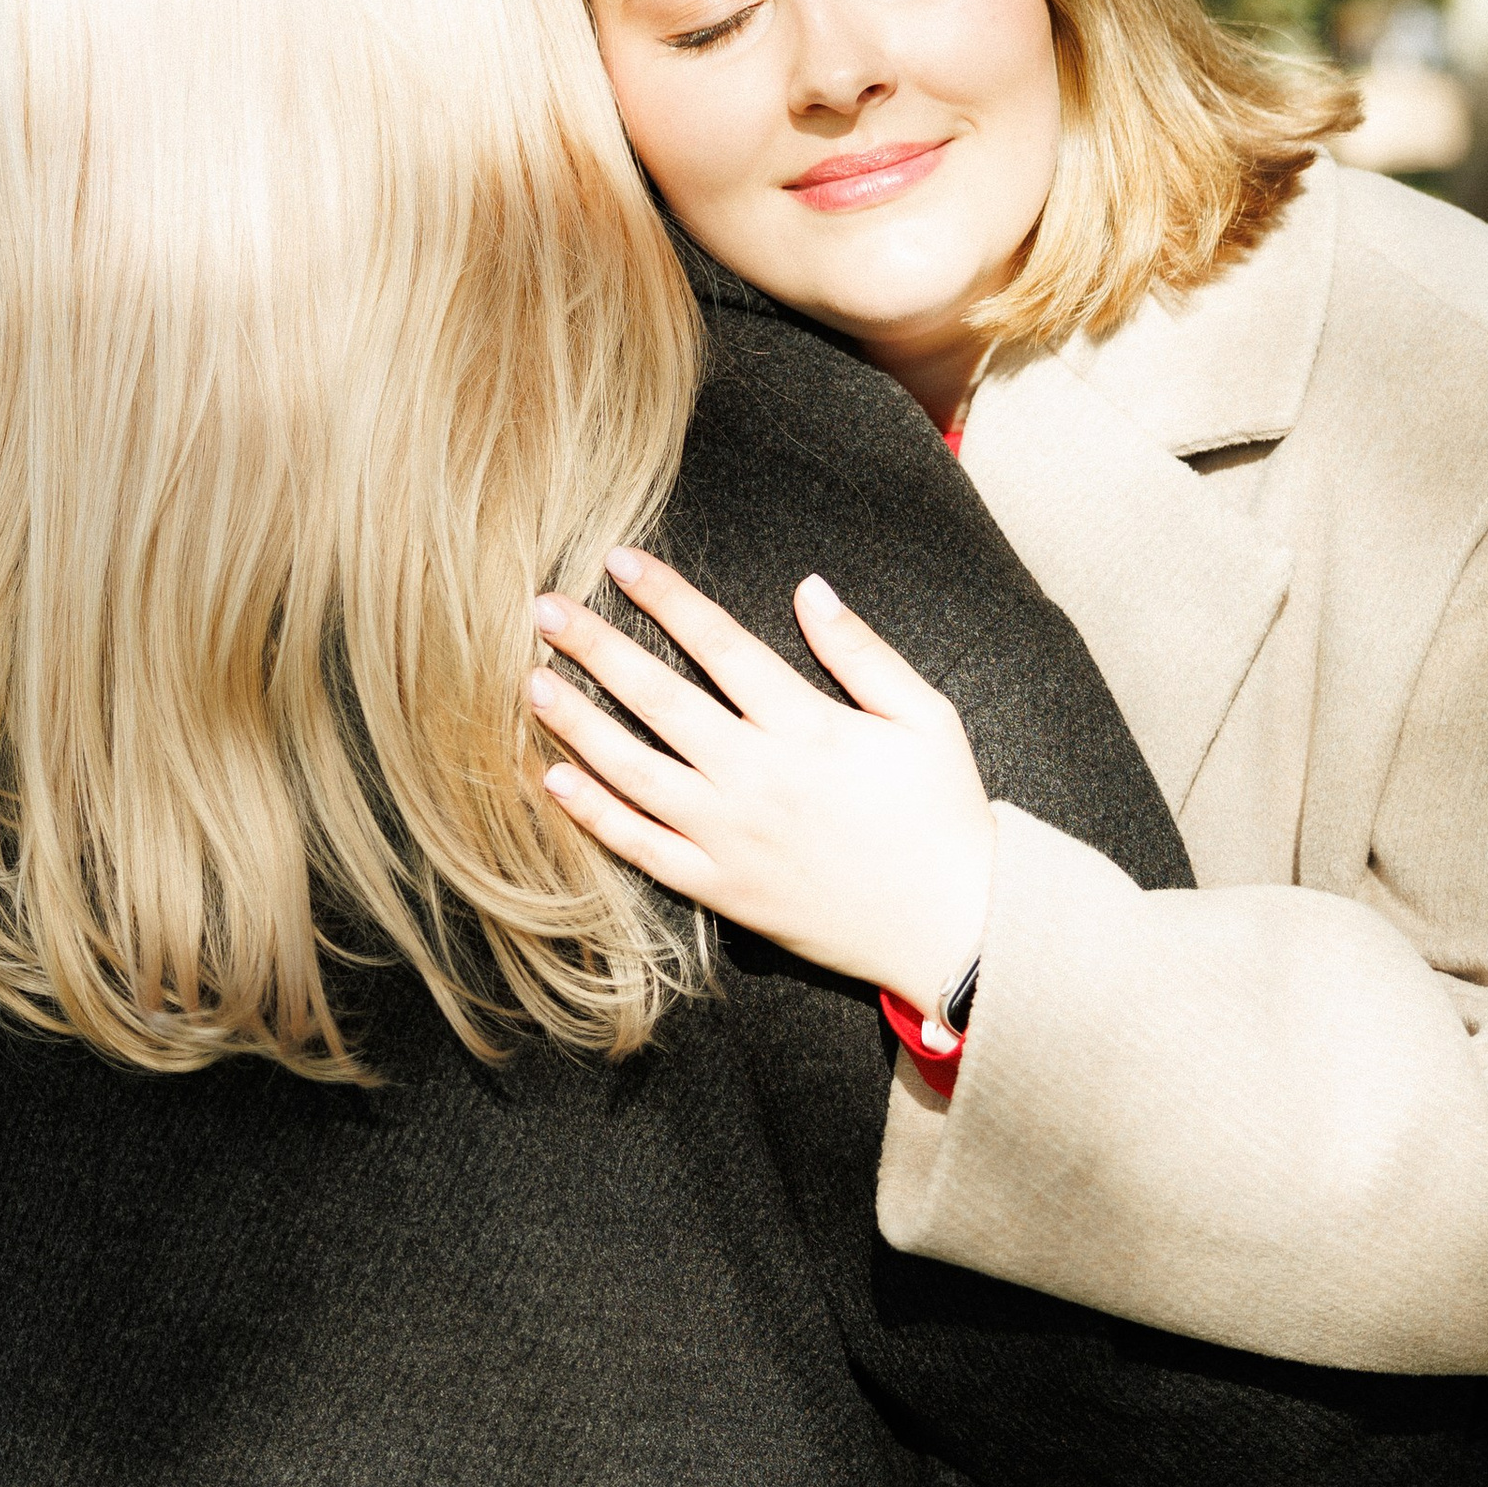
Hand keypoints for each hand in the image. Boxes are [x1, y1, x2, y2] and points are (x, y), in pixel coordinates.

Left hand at [531, 550, 994, 1028]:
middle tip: (543, 609)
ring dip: (578, 724)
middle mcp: (759, 778)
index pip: (721, 644)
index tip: (618, 560)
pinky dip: (595, 815)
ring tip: (532, 681)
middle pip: (659, 700)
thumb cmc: (945, 814)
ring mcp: (733, 839)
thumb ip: (863, 652)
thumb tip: (808, 587)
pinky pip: (644, 849)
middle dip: (597, 648)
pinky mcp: (723, 890)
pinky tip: (553, 780)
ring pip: (635, 772)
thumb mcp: (927, 717)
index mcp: (809, 727)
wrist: (955, 926)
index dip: (666, 597)